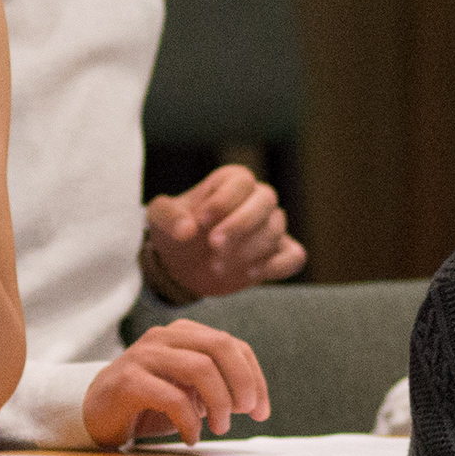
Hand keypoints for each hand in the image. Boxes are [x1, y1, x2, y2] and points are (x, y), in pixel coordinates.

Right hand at [81, 319, 272, 450]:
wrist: (94, 412)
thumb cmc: (147, 402)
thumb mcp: (187, 391)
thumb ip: (216, 386)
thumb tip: (252, 400)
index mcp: (183, 334)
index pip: (233, 345)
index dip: (255, 377)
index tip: (262, 411)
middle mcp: (164, 338)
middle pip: (220, 346)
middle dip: (242, 381)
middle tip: (246, 412)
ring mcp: (144, 355)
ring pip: (200, 367)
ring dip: (219, 402)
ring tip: (220, 427)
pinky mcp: (128, 380)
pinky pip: (173, 398)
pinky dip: (190, 422)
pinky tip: (192, 437)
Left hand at [145, 164, 305, 301]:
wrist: (182, 263)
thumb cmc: (175, 230)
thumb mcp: (159, 218)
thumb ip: (169, 217)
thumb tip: (187, 230)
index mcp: (230, 182)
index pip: (241, 181)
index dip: (224, 200)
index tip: (201, 220)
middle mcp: (256, 199)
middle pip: (266, 200)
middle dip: (240, 225)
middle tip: (213, 246)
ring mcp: (271, 227)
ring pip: (276, 230)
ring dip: (247, 250)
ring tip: (216, 266)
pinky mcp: (278, 254)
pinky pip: (295, 256)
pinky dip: (277, 266)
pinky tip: (249, 274)